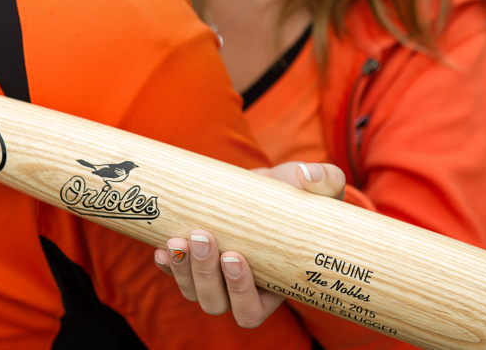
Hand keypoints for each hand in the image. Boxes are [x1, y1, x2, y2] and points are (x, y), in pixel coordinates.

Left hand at [153, 162, 345, 327]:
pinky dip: (166, 265)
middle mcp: (239, 288)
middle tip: (204, 237)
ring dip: (182, 270)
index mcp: (273, 285)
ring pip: (192, 292)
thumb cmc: (296, 195)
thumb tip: (309, 176)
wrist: (264, 185)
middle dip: (205, 274)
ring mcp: (213, 276)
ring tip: (178, 240)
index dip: (241, 293)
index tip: (236, 257)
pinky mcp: (192, 259)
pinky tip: (161, 247)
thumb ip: (324, 180)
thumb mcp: (320, 186)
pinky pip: (174, 273)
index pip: (252, 309)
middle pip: (217, 302)